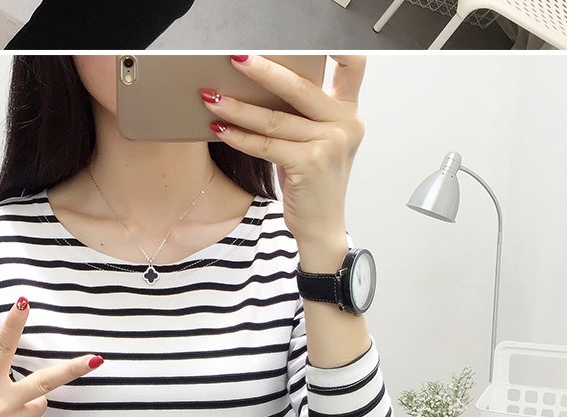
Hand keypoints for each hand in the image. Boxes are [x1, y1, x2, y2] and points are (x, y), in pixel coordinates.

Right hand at [0, 299, 102, 416]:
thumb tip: (20, 379)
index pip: (1, 347)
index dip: (14, 324)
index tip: (24, 302)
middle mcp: (1, 403)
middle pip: (44, 382)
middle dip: (72, 370)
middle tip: (96, 360)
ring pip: (39, 404)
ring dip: (29, 403)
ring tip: (1, 415)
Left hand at [202, 54, 365, 270]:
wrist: (322, 228)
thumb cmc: (315, 185)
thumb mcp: (319, 143)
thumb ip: (306, 114)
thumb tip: (264, 85)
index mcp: (348, 113)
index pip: (353, 66)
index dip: (339, 46)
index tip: (310, 37)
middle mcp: (344, 124)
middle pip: (299, 86)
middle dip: (263, 70)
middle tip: (235, 59)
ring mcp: (329, 144)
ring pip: (275, 118)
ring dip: (238, 107)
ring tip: (212, 98)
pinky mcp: (310, 164)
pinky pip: (267, 144)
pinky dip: (240, 137)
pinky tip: (222, 129)